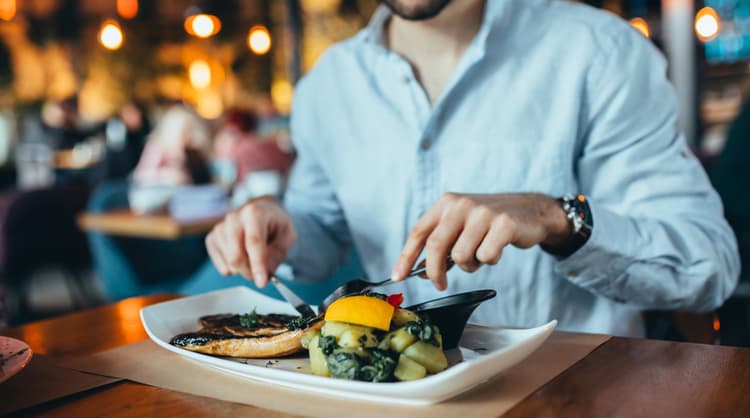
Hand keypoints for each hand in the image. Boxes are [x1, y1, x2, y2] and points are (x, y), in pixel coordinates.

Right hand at [205, 196, 296, 286]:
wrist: (261, 211)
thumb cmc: (275, 224)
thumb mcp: (287, 236)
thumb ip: (277, 254)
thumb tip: (265, 274)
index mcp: (254, 213)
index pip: (254, 242)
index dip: (258, 265)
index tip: (262, 282)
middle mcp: (233, 218)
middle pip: (236, 256)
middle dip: (250, 271)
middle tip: (262, 274)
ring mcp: (220, 228)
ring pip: (229, 262)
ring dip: (244, 269)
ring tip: (254, 258)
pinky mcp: (212, 238)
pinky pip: (221, 265)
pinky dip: (233, 269)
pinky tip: (242, 257)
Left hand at [391, 193, 569, 290]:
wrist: (531, 210)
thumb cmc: (490, 223)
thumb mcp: (461, 225)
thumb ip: (441, 244)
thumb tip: (419, 270)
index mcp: (446, 203)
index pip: (419, 232)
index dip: (406, 256)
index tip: (397, 277)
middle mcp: (461, 204)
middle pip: (436, 246)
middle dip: (434, 272)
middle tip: (440, 285)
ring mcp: (483, 213)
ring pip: (462, 256)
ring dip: (470, 265)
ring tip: (480, 254)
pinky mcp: (504, 224)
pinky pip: (486, 257)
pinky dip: (489, 260)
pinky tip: (497, 249)